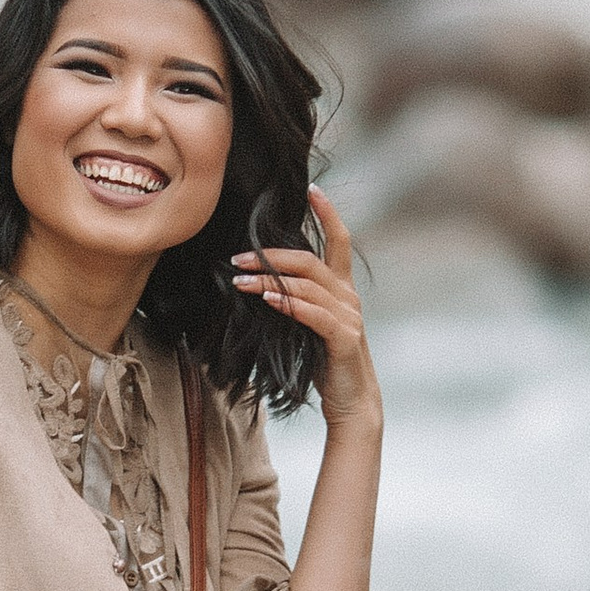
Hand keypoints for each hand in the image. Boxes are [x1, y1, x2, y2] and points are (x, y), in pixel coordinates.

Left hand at [232, 188, 381, 426]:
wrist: (351, 401)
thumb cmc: (325, 363)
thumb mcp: (310, 326)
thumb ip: (297, 301)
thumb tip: (261, 282)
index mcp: (342, 289)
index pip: (340, 240)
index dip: (329, 213)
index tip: (313, 189)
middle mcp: (348, 297)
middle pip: (310, 261)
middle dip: (271, 256)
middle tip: (238, 258)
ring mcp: (349, 317)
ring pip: (305, 287)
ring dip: (269, 281)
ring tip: (239, 281)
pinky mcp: (343, 338)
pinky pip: (312, 314)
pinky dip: (289, 304)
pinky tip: (268, 300)